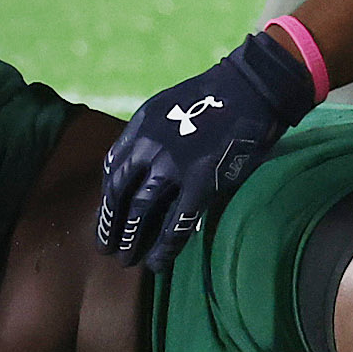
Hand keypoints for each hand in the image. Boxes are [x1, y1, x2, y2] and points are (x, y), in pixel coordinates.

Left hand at [98, 30, 318, 270]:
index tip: (106, 216)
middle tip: (104, 248)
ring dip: (131, 240)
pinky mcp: (201, 183)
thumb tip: (137, 169)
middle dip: (109, 225)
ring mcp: (175, 166)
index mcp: (140, 128)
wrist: (249, 89)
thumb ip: (148, 136)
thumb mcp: (165, 107)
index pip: (112, 171)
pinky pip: (177, 224)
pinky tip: (157, 262)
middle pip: (119, 195)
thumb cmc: (212, 98)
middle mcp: (150, 147)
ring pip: (142, 213)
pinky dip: (164, 247)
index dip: (107, 198)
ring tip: (126, 260)